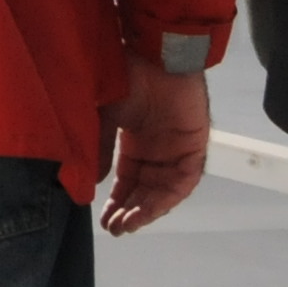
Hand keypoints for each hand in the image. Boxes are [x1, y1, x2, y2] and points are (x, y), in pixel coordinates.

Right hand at [99, 61, 208, 233]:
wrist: (157, 57)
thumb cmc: (128, 78)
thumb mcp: (105, 116)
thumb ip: (100, 148)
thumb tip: (93, 182)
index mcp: (137, 142)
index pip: (127, 180)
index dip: (116, 201)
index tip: (103, 220)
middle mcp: (158, 150)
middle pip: (145, 190)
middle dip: (129, 211)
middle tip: (114, 229)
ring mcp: (177, 151)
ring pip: (163, 191)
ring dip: (146, 210)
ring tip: (128, 225)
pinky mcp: (194, 149)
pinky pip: (183, 182)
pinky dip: (166, 198)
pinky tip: (147, 210)